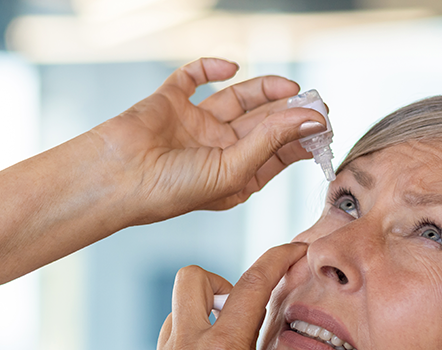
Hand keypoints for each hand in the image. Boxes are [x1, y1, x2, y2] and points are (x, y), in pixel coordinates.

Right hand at [91, 58, 327, 222]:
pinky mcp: (171, 101)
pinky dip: (212, 67)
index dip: (300, 139)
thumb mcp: (233, 170)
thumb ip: (272, 140)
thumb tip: (312, 119)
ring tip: (291, 85)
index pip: (275, 154)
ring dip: (265, 90)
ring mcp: (194, 124)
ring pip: (238, 99)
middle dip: (289, 112)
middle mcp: (216, 150)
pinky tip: (232, 67)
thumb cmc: (170, 191)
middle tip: (316, 100)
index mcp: (232, 177)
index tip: (324, 125)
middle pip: (262, 124)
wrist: (116, 179)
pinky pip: (195, 77)